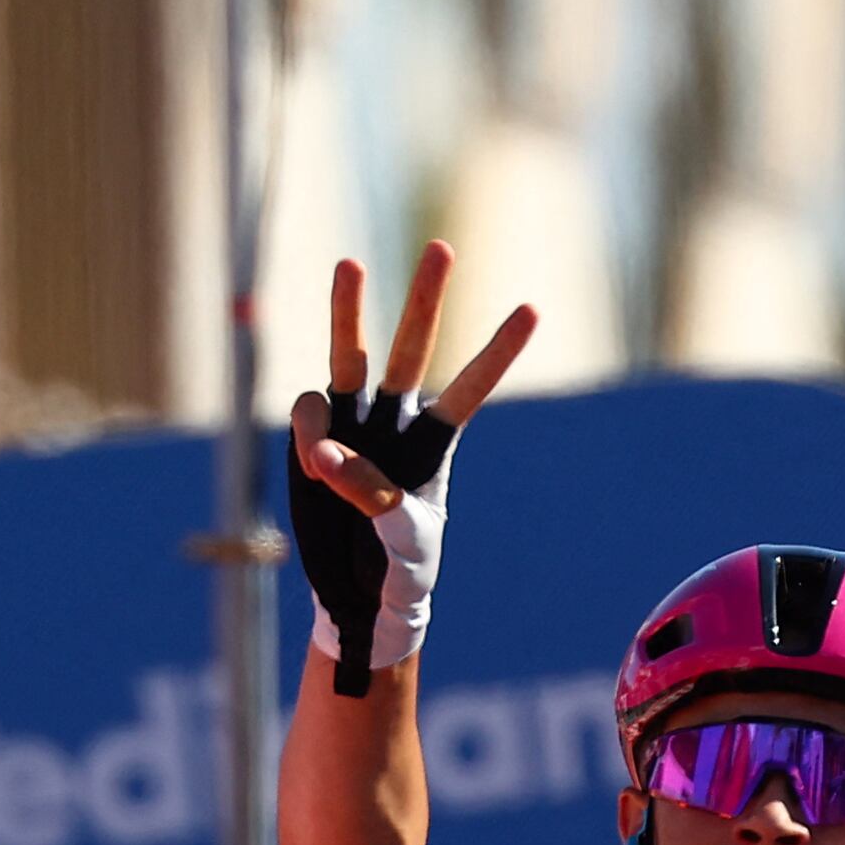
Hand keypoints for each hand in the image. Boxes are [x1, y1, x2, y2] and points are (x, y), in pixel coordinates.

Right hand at [288, 248, 538, 688]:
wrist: (356, 596)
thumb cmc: (398, 571)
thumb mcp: (403, 540)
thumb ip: (372, 493)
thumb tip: (331, 452)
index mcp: (435, 441)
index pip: (471, 387)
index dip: (498, 351)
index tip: (533, 310)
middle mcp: (394, 420)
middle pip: (414, 346)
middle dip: (426, 298)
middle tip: (443, 248)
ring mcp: (352, 423)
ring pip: (352, 355)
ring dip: (350, 309)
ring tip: (352, 263)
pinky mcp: (314, 437)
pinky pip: (311, 412)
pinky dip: (313, 428)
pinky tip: (317, 461)